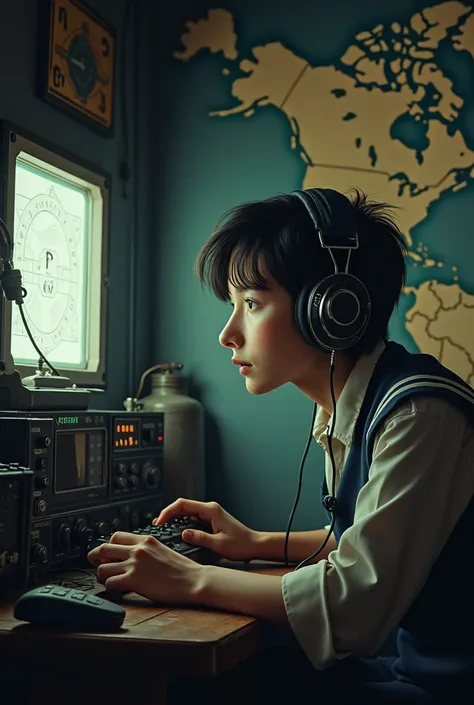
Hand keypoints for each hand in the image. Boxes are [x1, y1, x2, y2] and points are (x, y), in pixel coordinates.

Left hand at [87, 531, 202, 603]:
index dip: (107, 545)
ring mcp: (135, 564)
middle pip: (104, 548)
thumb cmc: (183, 569)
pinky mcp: (134, 580)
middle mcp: (138, 549)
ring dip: (101, 575)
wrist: (194, 580)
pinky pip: (109, 583)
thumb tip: (131, 557)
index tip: (106, 552)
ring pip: (102, 567)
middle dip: (94, 557)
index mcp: (146, 540)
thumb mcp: (163, 550)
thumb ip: (146, 550)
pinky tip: (115, 589)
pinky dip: (109, 587)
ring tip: (107, 580)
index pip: (116, 536)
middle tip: (95, 563)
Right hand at [153, 498, 257, 561]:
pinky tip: (177, 532)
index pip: (183, 504)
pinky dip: (182, 524)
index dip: (168, 511)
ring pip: (187, 513)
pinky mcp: (211, 521)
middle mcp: (209, 509)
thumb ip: (200, 538)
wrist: (255, 545)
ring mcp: (210, 514)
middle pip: (183, 507)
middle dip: (168, 515)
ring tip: (163, 529)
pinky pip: (193, 519)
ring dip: (175, 519)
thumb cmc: (241, 544)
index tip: (160, 522)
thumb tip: (183, 534)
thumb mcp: (219, 544)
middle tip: (157, 526)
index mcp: (211, 510)